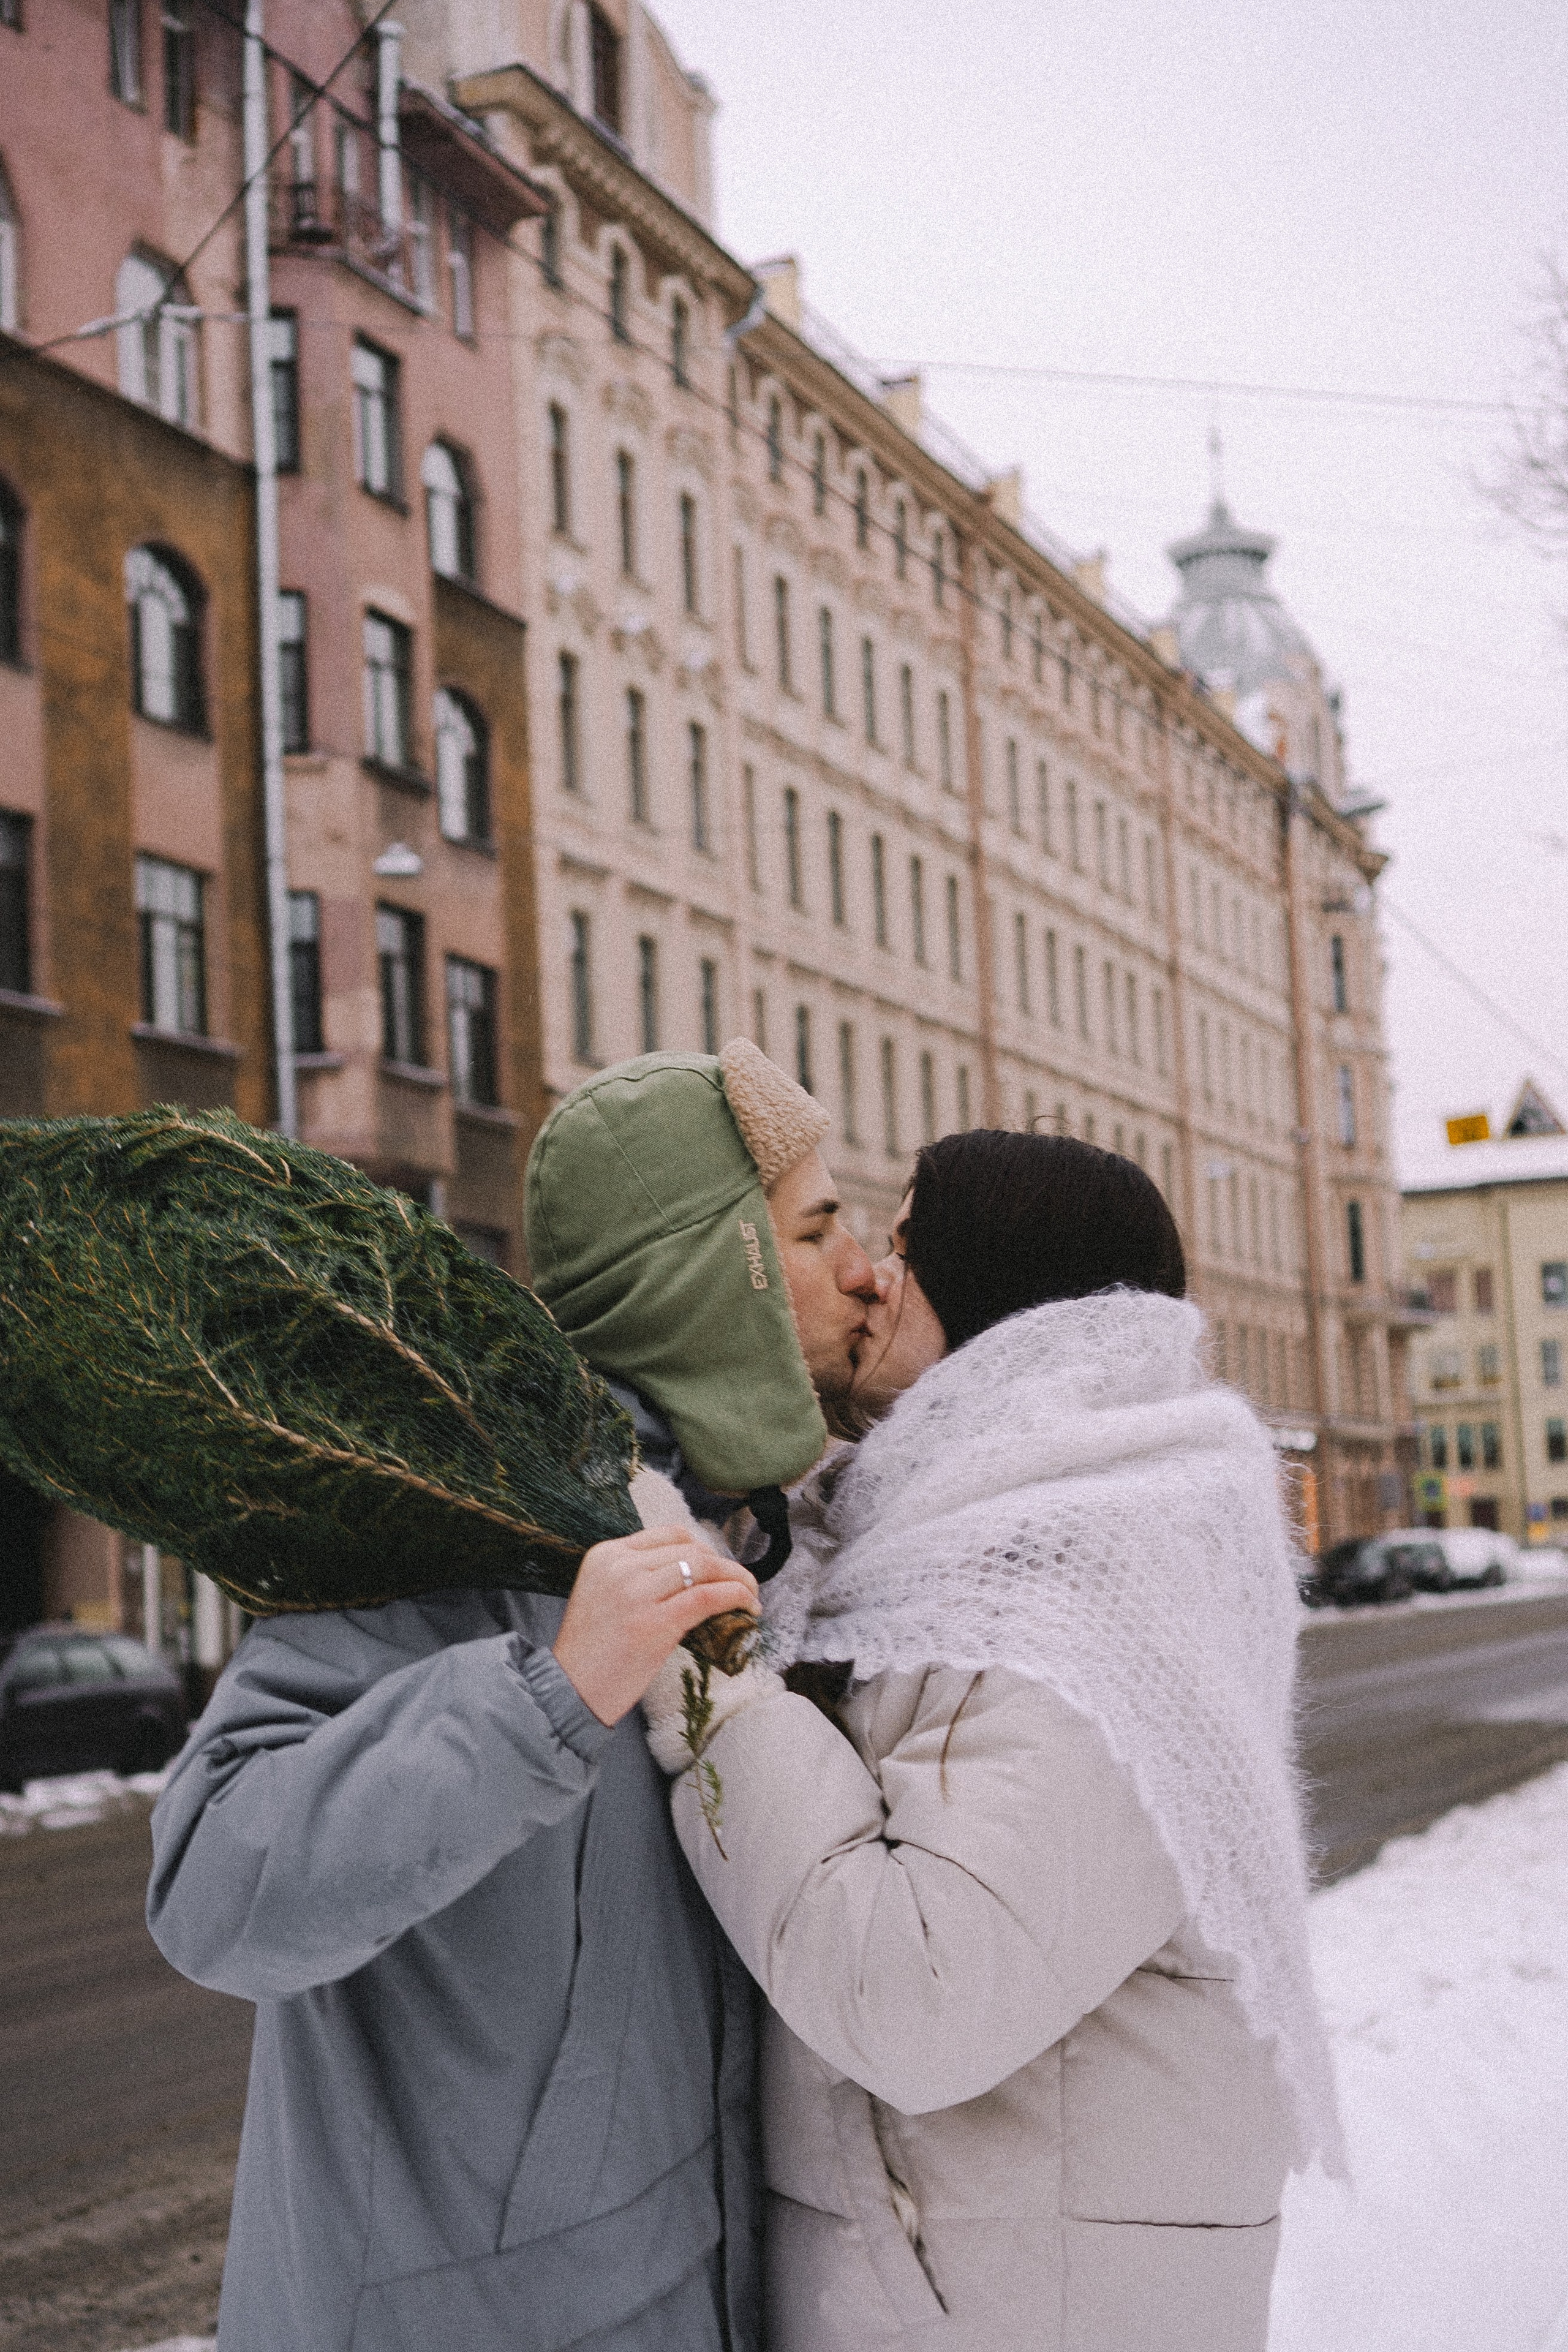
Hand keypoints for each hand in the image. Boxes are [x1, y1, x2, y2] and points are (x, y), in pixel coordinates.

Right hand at [553, 1526, 758, 1726]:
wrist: (568, 1691)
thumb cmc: (591, 1651)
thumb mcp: (605, 1595)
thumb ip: (638, 1577)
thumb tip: (693, 1576)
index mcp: (607, 1554)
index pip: (669, 1534)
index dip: (702, 1548)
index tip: (717, 1568)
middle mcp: (621, 1566)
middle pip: (691, 1549)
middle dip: (724, 1565)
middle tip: (741, 1584)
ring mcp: (636, 1592)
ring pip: (703, 1567)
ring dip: (737, 1578)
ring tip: (750, 1595)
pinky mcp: (653, 1622)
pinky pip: (707, 1598)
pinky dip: (735, 1597)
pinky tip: (749, 1607)